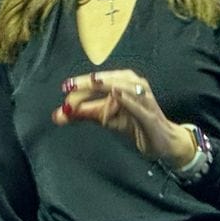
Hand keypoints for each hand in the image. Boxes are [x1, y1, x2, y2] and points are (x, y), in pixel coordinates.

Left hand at [51, 69, 196, 166]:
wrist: (161, 141)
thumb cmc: (133, 123)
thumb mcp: (104, 117)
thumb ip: (83, 114)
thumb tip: (58, 115)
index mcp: (122, 81)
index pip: (99, 80)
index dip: (81, 83)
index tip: (65, 87)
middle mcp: (134, 84)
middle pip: (109, 79)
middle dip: (89, 83)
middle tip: (71, 87)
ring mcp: (144, 98)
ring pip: (124, 87)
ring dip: (107, 87)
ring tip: (93, 83)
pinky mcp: (150, 114)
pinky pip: (138, 104)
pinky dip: (127, 99)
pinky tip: (116, 95)